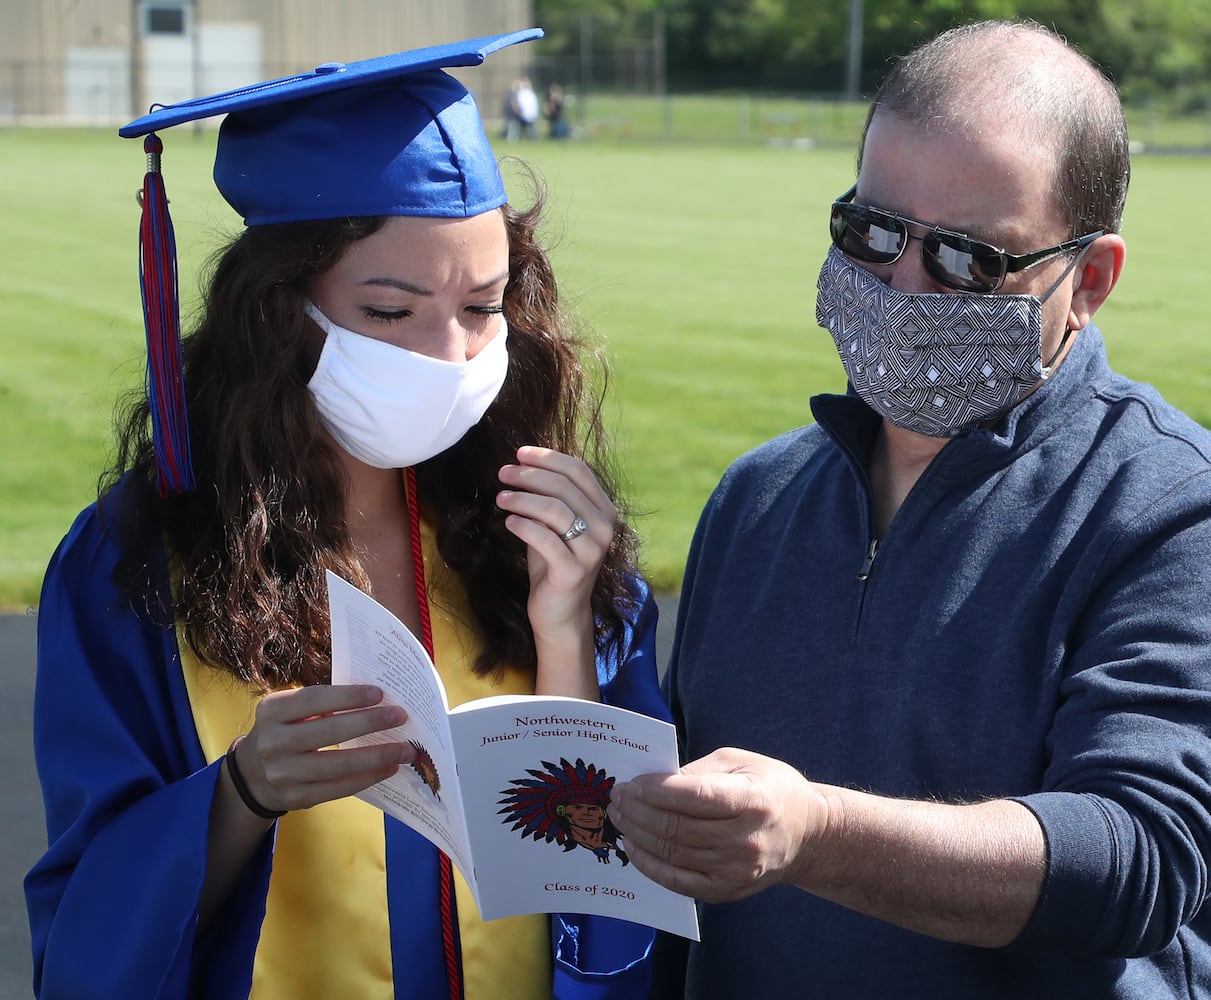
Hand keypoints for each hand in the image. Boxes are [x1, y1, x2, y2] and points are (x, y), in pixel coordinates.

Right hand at [231, 684, 414, 814]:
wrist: (252, 774)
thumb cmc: (285, 730)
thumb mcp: (289, 710)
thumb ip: (321, 703)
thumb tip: (376, 700)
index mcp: (272, 710)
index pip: (313, 699)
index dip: (347, 696)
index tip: (379, 693)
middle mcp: (273, 742)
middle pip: (327, 732)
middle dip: (368, 723)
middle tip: (400, 716)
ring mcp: (282, 773)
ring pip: (337, 765)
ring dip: (376, 756)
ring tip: (405, 750)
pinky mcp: (296, 798)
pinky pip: (338, 789)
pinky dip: (367, 778)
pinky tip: (389, 769)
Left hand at [496, 445, 616, 637]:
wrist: (561, 612)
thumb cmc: (553, 563)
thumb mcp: (553, 524)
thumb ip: (548, 497)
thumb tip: (522, 464)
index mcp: (604, 510)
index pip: (579, 471)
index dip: (548, 457)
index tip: (519, 453)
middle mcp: (605, 528)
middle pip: (564, 486)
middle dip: (529, 475)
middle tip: (503, 473)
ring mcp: (592, 550)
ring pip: (555, 509)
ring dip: (523, 498)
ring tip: (501, 497)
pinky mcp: (574, 571)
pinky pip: (545, 539)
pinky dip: (523, 526)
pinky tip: (508, 522)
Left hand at [608, 747, 824, 902]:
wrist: (807, 835)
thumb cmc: (770, 789)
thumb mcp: (740, 762)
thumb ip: (697, 771)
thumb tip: (653, 783)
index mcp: (753, 800)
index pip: (695, 796)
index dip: (656, 790)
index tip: (631, 783)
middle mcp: (746, 839)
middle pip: (678, 827)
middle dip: (639, 811)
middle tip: (617, 797)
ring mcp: (736, 870)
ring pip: (673, 853)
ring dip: (637, 834)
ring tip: (619, 817)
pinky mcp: (726, 891)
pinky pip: (677, 881)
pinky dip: (649, 864)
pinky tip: (632, 847)